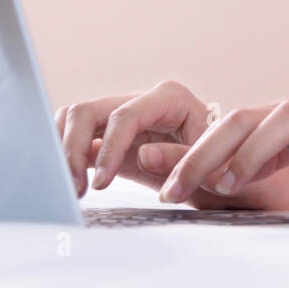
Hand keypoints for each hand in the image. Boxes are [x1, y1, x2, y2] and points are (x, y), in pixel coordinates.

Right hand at [54, 79, 279, 208]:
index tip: (101, 184)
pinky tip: (68, 181)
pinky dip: (64, 155)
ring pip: (74, 119)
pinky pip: (74, 136)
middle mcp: (141, 101)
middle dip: (73, 149)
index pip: (125, 116)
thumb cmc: (225, 163)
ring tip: (71, 188)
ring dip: (62, 150)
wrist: (226, 169)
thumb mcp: (215, 163)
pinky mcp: (109, 137)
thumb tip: (143, 154)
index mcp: (170, 99)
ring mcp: (122, 116)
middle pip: (88, 111)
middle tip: (77, 189)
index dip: (109, 148)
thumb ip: (182, 158)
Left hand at [157, 83, 288, 203]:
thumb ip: (271, 155)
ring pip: (282, 124)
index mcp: (284, 116)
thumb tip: (228, 173)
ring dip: (251, 153)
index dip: (190, 150)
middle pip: (242, 122)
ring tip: (227, 183)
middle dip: (202, 155)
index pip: (227, 127)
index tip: (155, 176)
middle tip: (171, 187)